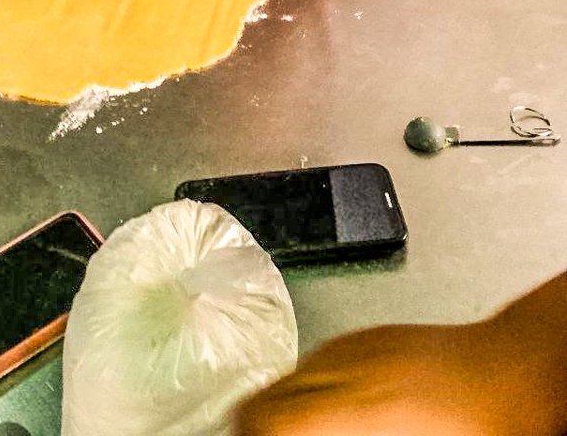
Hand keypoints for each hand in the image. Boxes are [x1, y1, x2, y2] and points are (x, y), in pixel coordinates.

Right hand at [234, 320, 530, 435]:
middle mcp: (346, 367)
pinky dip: (310, 383)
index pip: (264, 418)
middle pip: (266, 394)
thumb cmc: (481, 429)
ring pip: (290, 373)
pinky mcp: (371, 334)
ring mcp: (357, 345)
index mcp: (352, 411)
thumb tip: (290, 433)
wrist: (517, 372)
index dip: (243, 431)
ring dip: (282, 402)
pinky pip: (320, 356)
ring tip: (297, 428)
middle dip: (255, 423)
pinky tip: (331, 406)